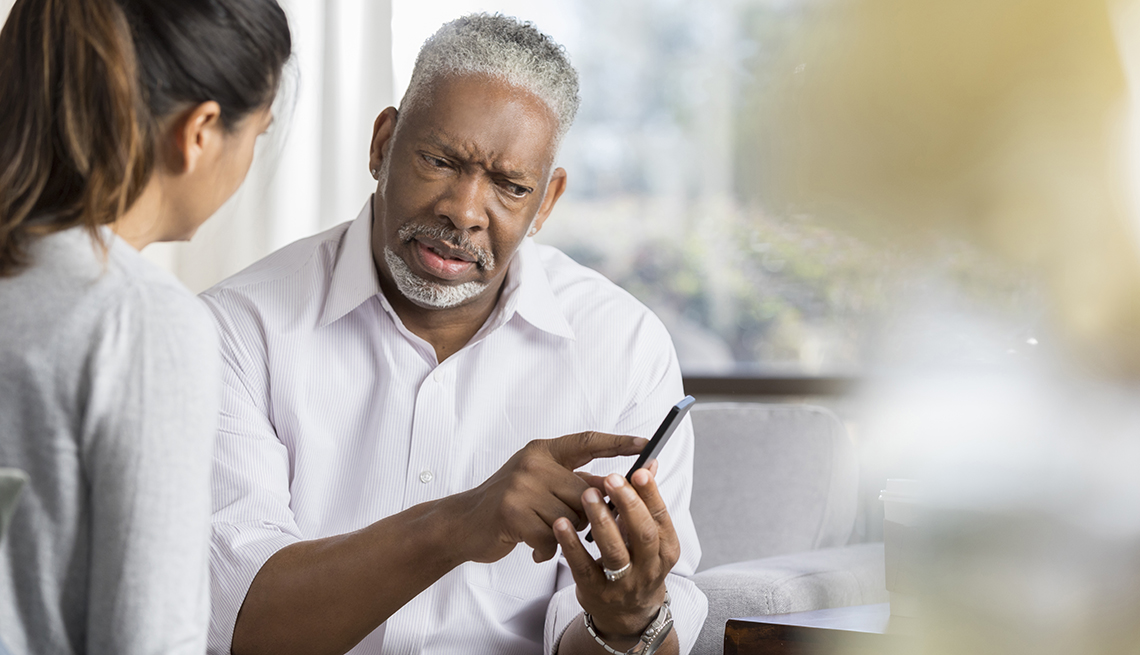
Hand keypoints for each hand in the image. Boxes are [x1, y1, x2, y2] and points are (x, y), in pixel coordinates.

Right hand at [455, 432, 646, 564]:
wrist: (464, 523)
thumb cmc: (510, 503)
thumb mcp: (542, 482)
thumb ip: (577, 481)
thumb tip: (622, 485)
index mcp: (543, 451)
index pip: (588, 442)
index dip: (618, 442)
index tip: (647, 444)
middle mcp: (533, 463)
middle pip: (585, 492)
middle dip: (585, 514)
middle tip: (568, 523)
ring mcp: (521, 486)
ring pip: (572, 516)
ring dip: (564, 533)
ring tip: (543, 532)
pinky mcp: (512, 513)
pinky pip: (552, 536)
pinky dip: (546, 548)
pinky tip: (532, 546)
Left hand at [554, 463, 679, 644]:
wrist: (626, 614)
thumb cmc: (636, 563)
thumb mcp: (648, 536)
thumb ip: (645, 501)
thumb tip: (650, 462)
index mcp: (665, 550)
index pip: (661, 519)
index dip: (651, 495)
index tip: (639, 471)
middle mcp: (649, 568)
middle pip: (643, 535)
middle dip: (628, 505)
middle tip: (610, 479)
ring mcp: (623, 584)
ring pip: (614, 553)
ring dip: (600, 522)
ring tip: (586, 495)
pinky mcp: (596, 593)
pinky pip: (583, 568)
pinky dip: (572, 545)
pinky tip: (560, 524)